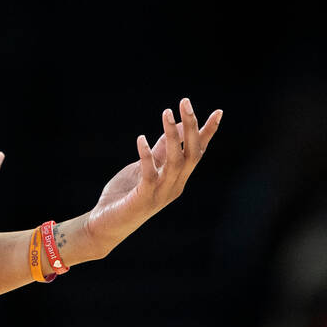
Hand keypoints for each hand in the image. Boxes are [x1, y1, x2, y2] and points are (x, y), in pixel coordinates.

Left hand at [83, 98, 220, 257]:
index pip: (197, 152)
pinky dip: (146, 156)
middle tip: (185, 102)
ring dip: (172, 136)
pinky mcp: (143, 198)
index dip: (208, 133)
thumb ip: (160, 150)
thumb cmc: (127, 194)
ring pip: (175, 162)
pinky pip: (149, 175)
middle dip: (191, 127)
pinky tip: (141, 139)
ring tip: (166, 112)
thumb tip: (174, 126)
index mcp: (178, 177)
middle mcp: (175, 185)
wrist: (107, 224)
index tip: (219, 112)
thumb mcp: (145, 166)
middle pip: (191, 154)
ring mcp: (161, 193)